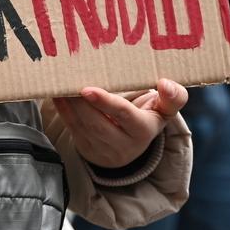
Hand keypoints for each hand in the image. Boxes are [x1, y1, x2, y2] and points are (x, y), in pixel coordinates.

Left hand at [52, 79, 187, 168]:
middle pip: (97, 122)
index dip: (106, 102)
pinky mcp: (87, 148)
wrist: (133, 144)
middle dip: (79, 102)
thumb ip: (173, 96)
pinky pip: (72, 128)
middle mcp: (123, 144)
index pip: (124, 115)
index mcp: (143, 130)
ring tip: (59, 84)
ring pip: (81, 126)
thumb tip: (165, 83)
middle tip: (67, 80)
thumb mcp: (165, 109)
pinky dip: (62, 110)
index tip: (88, 89)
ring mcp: (102, 150)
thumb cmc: (150, 115)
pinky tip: (56, 94)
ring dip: (68, 105)